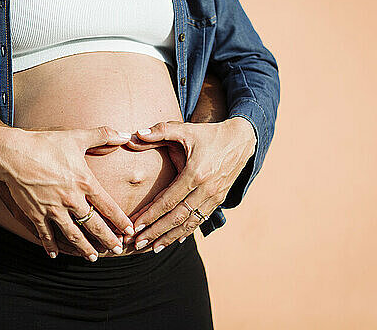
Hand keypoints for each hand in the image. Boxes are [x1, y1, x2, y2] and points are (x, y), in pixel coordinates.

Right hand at [0, 124, 134, 260]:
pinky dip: (51, 246)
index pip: (108, 207)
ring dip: (84, 248)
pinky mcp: (35, 214)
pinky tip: (55, 255)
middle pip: (94, 225)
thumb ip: (103, 135)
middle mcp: (71, 199)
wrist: (13, 153)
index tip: (129, 231)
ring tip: (93, 258)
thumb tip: (126, 134)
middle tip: (117, 250)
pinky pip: (45, 235)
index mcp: (85, 182)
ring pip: (73, 235)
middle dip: (107, 240)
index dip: (121, 221)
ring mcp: (53, 209)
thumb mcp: (76, 136)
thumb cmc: (45, 143)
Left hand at [124, 117, 256, 251]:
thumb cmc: (209, 134)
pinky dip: (187, 231)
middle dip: (156, 232)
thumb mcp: (185, 129)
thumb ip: (160, 131)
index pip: (169, 200)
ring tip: (152, 248)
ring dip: (169, 237)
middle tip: (137, 244)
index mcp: (196, 173)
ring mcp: (215, 196)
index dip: (150, 215)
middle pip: (177, 217)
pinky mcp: (219, 199)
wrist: (242, 139)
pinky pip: (201, 219)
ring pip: (189, 223)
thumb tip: (135, 135)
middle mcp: (206, 189)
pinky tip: (174, 240)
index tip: (134, 226)